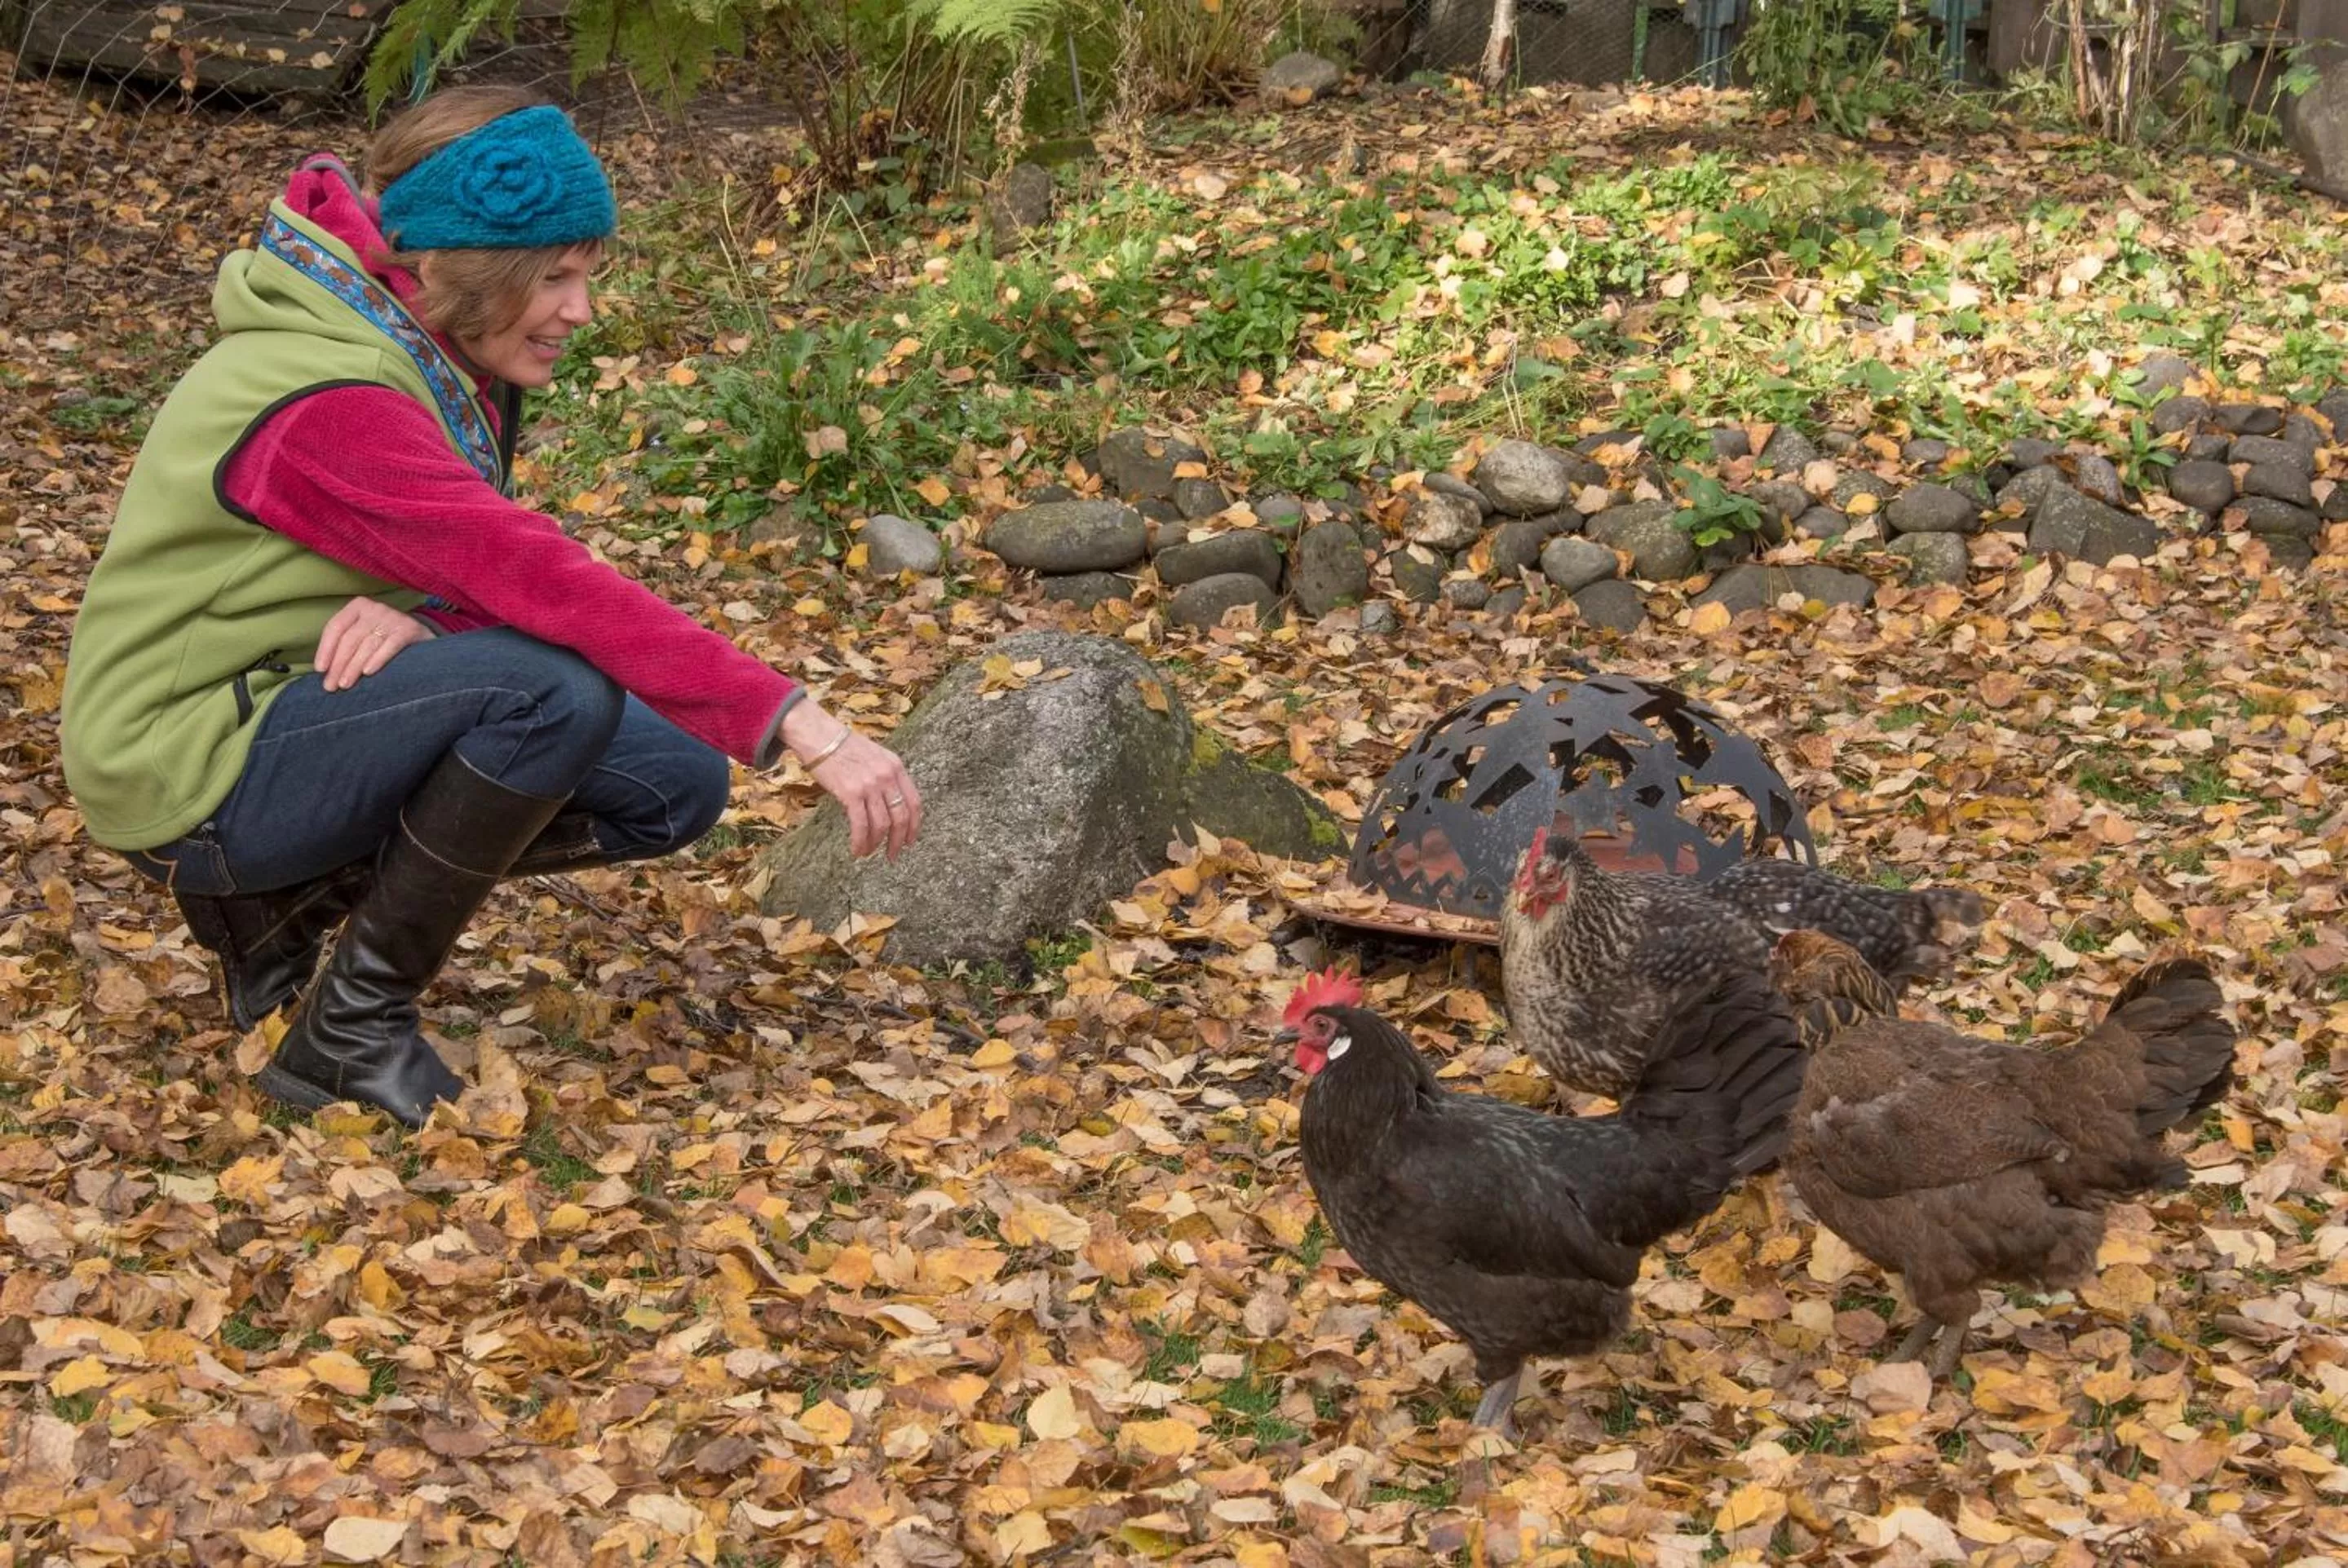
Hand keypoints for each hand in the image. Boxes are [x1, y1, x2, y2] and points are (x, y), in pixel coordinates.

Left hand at [317, 596, 432, 691]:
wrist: (423, 639)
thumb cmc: (385, 640)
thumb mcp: (363, 636)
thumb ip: (345, 646)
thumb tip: (323, 670)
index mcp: (358, 607)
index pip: (336, 627)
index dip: (326, 649)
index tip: (320, 670)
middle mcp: (375, 608)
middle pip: (350, 638)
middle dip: (338, 664)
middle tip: (331, 686)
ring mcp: (393, 617)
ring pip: (367, 644)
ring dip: (354, 667)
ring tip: (345, 685)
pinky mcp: (409, 629)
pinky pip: (390, 645)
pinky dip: (378, 659)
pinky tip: (368, 673)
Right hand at [783, 704, 921, 859]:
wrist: (819, 735)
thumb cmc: (843, 746)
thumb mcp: (875, 756)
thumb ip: (886, 776)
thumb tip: (889, 804)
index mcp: (896, 766)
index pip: (914, 802)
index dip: (914, 826)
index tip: (910, 841)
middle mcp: (887, 776)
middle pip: (901, 817)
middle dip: (898, 841)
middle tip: (892, 855)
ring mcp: (871, 784)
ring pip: (882, 824)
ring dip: (876, 844)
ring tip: (868, 852)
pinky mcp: (851, 792)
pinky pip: (861, 825)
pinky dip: (860, 841)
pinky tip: (856, 849)